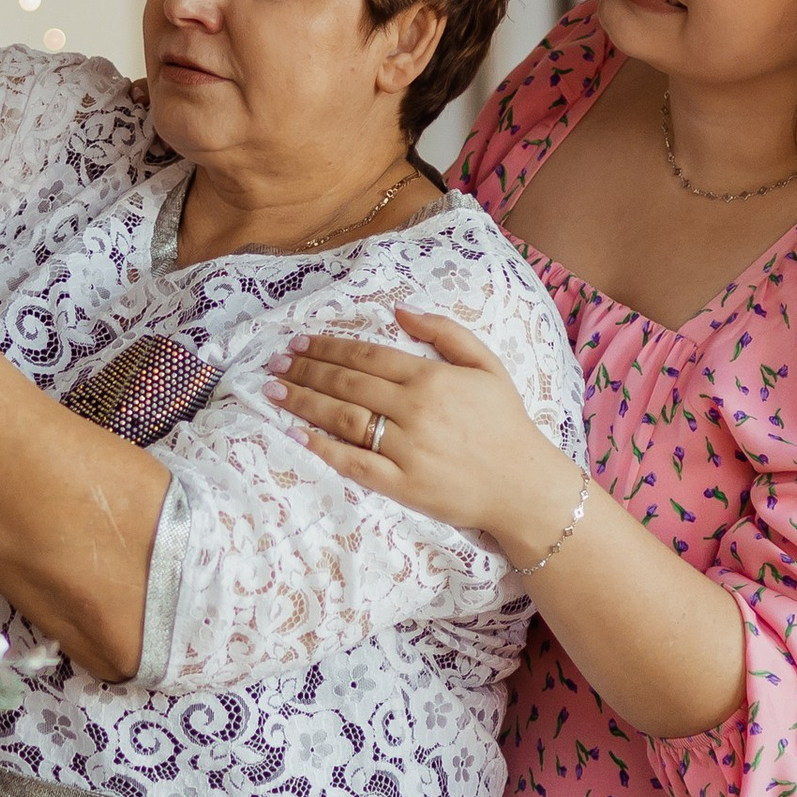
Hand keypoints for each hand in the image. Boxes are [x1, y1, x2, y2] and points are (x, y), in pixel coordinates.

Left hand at [268, 307, 580, 559]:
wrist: (525, 486)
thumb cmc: (505, 424)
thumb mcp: (486, 365)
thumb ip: (445, 332)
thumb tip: (399, 310)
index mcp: (431, 378)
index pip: (366, 357)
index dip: (327, 347)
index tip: (298, 342)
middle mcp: (414, 410)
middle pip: (346, 384)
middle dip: (304, 370)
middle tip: (273, 363)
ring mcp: (406, 449)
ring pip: (342, 418)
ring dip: (302, 402)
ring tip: (272, 391)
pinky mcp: (402, 485)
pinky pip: (353, 463)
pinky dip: (322, 447)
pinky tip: (296, 433)